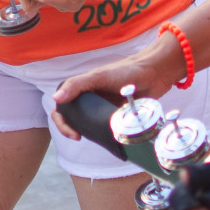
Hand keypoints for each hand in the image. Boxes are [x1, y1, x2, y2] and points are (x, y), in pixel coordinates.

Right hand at [49, 32, 184, 139]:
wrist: (154, 75)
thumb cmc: (126, 70)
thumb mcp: (99, 76)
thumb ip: (77, 85)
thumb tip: (56, 99)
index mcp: (82, 88)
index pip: (62, 106)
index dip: (61, 120)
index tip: (72, 132)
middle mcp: (90, 99)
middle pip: (72, 117)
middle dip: (70, 128)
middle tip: (79, 136)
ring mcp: (102, 108)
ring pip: (87, 124)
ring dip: (86, 132)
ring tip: (92, 138)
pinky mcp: (116, 116)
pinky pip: (104, 128)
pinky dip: (102, 135)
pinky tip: (106, 139)